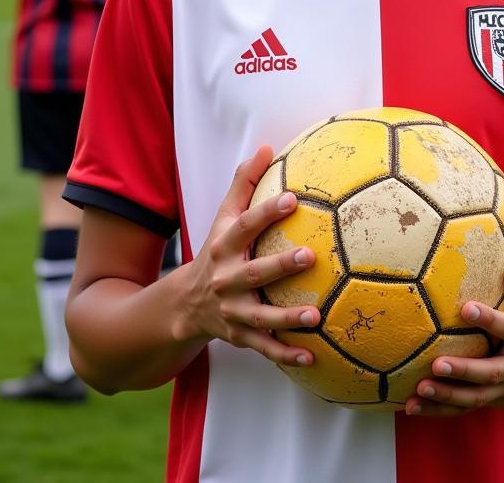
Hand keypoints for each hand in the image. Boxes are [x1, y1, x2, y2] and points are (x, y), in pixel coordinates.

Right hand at [178, 145, 319, 367]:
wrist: (185, 304)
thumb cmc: (218, 249)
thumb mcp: (224, 217)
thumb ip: (243, 183)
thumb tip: (265, 147)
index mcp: (224, 246)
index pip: (245, 226)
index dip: (267, 212)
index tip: (293, 198)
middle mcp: (226, 280)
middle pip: (253, 274)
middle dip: (280, 266)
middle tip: (310, 256)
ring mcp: (232, 311)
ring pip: (261, 318)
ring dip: (288, 318)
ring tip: (317, 315)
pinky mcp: (240, 337)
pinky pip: (265, 349)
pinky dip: (286, 355)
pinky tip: (312, 355)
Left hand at [405, 264, 503, 415]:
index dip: (490, 319)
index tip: (466, 308)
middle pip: (491, 373)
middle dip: (463, 371)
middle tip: (436, 364)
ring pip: (476, 398)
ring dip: (447, 396)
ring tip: (420, 389)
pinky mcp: (494, 401)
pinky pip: (465, 408)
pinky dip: (439, 410)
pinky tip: (412, 406)